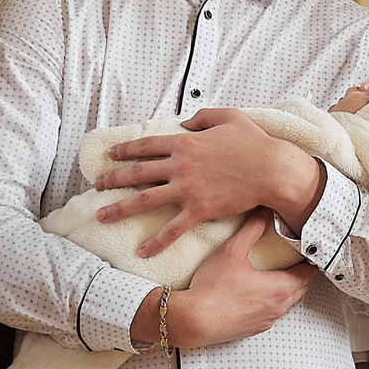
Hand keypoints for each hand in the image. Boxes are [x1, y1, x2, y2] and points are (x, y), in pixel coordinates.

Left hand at [95, 110, 322, 254]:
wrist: (272, 169)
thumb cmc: (254, 143)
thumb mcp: (228, 117)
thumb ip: (202, 117)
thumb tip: (185, 123)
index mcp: (185, 142)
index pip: (147, 146)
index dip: (126, 149)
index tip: (111, 154)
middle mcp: (180, 165)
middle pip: (138, 172)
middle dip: (114, 178)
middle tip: (97, 184)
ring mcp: (187, 188)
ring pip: (144, 199)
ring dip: (120, 208)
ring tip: (101, 215)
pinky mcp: (199, 209)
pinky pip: (172, 228)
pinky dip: (156, 241)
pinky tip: (142, 251)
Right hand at [163, 214, 311, 348]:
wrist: (193, 320)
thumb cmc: (212, 289)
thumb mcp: (232, 250)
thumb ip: (251, 229)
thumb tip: (263, 213)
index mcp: (280, 288)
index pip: (307, 273)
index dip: (309, 261)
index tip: (306, 251)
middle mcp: (278, 307)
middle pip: (301, 289)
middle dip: (301, 274)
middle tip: (296, 261)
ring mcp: (266, 321)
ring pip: (286, 303)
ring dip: (287, 289)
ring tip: (278, 275)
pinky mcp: (253, 330)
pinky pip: (271, 314)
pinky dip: (271, 303)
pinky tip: (258, 294)